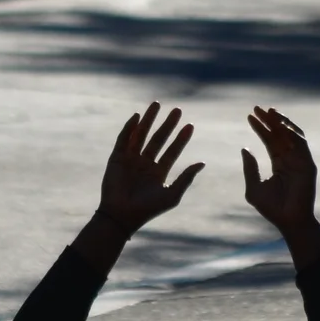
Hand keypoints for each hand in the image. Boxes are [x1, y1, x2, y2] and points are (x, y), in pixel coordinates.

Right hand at [95, 102, 203, 232]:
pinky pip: (123, 139)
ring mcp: (131, 160)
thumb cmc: (148, 209)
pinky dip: (129, 127)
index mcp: (159, 173)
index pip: (172, 151)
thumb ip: (186, 178)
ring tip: (157, 104)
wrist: (122, 216)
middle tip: (178, 110)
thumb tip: (202, 162)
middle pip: (158, 139)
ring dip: (149, 119)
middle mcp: (145, 164)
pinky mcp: (117, 158)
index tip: (190, 125)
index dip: (181, 138)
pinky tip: (137, 116)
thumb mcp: (172, 195)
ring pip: (141, 134)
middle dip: (167, 124)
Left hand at [240, 106, 319, 260]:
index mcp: (279, 165)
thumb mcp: (254, 187)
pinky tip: (280, 124)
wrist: (289, 221)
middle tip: (257, 108)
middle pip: (279, 135)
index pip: (270, 141)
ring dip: (280, 122)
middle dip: (269, 120)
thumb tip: (244, 149)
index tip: (249, 116)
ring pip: (291, 135)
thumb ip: (250, 168)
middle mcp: (290, 160)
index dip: (260, 128)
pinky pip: (300, 144)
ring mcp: (300, 161)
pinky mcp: (308, 164)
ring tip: (268, 111)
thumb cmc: (272, 208)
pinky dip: (291, 132)